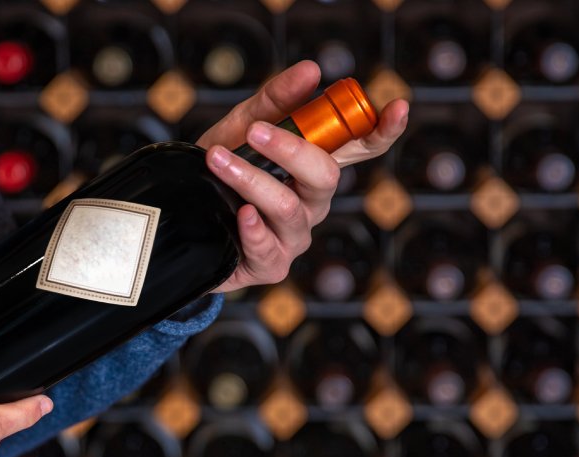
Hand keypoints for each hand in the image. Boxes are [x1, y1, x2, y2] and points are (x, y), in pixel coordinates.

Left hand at [198, 61, 409, 292]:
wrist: (181, 216)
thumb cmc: (222, 169)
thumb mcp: (242, 127)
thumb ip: (275, 100)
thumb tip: (311, 70)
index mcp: (316, 167)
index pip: (362, 149)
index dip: (384, 131)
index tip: (397, 107)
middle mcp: (313, 203)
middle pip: (326, 177)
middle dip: (292, 151)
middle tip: (255, 131)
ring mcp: (296, 236)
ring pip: (289, 208)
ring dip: (251, 181)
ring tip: (217, 159)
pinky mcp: (272, 264)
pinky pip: (268, 248)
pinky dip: (253, 229)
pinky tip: (240, 214)